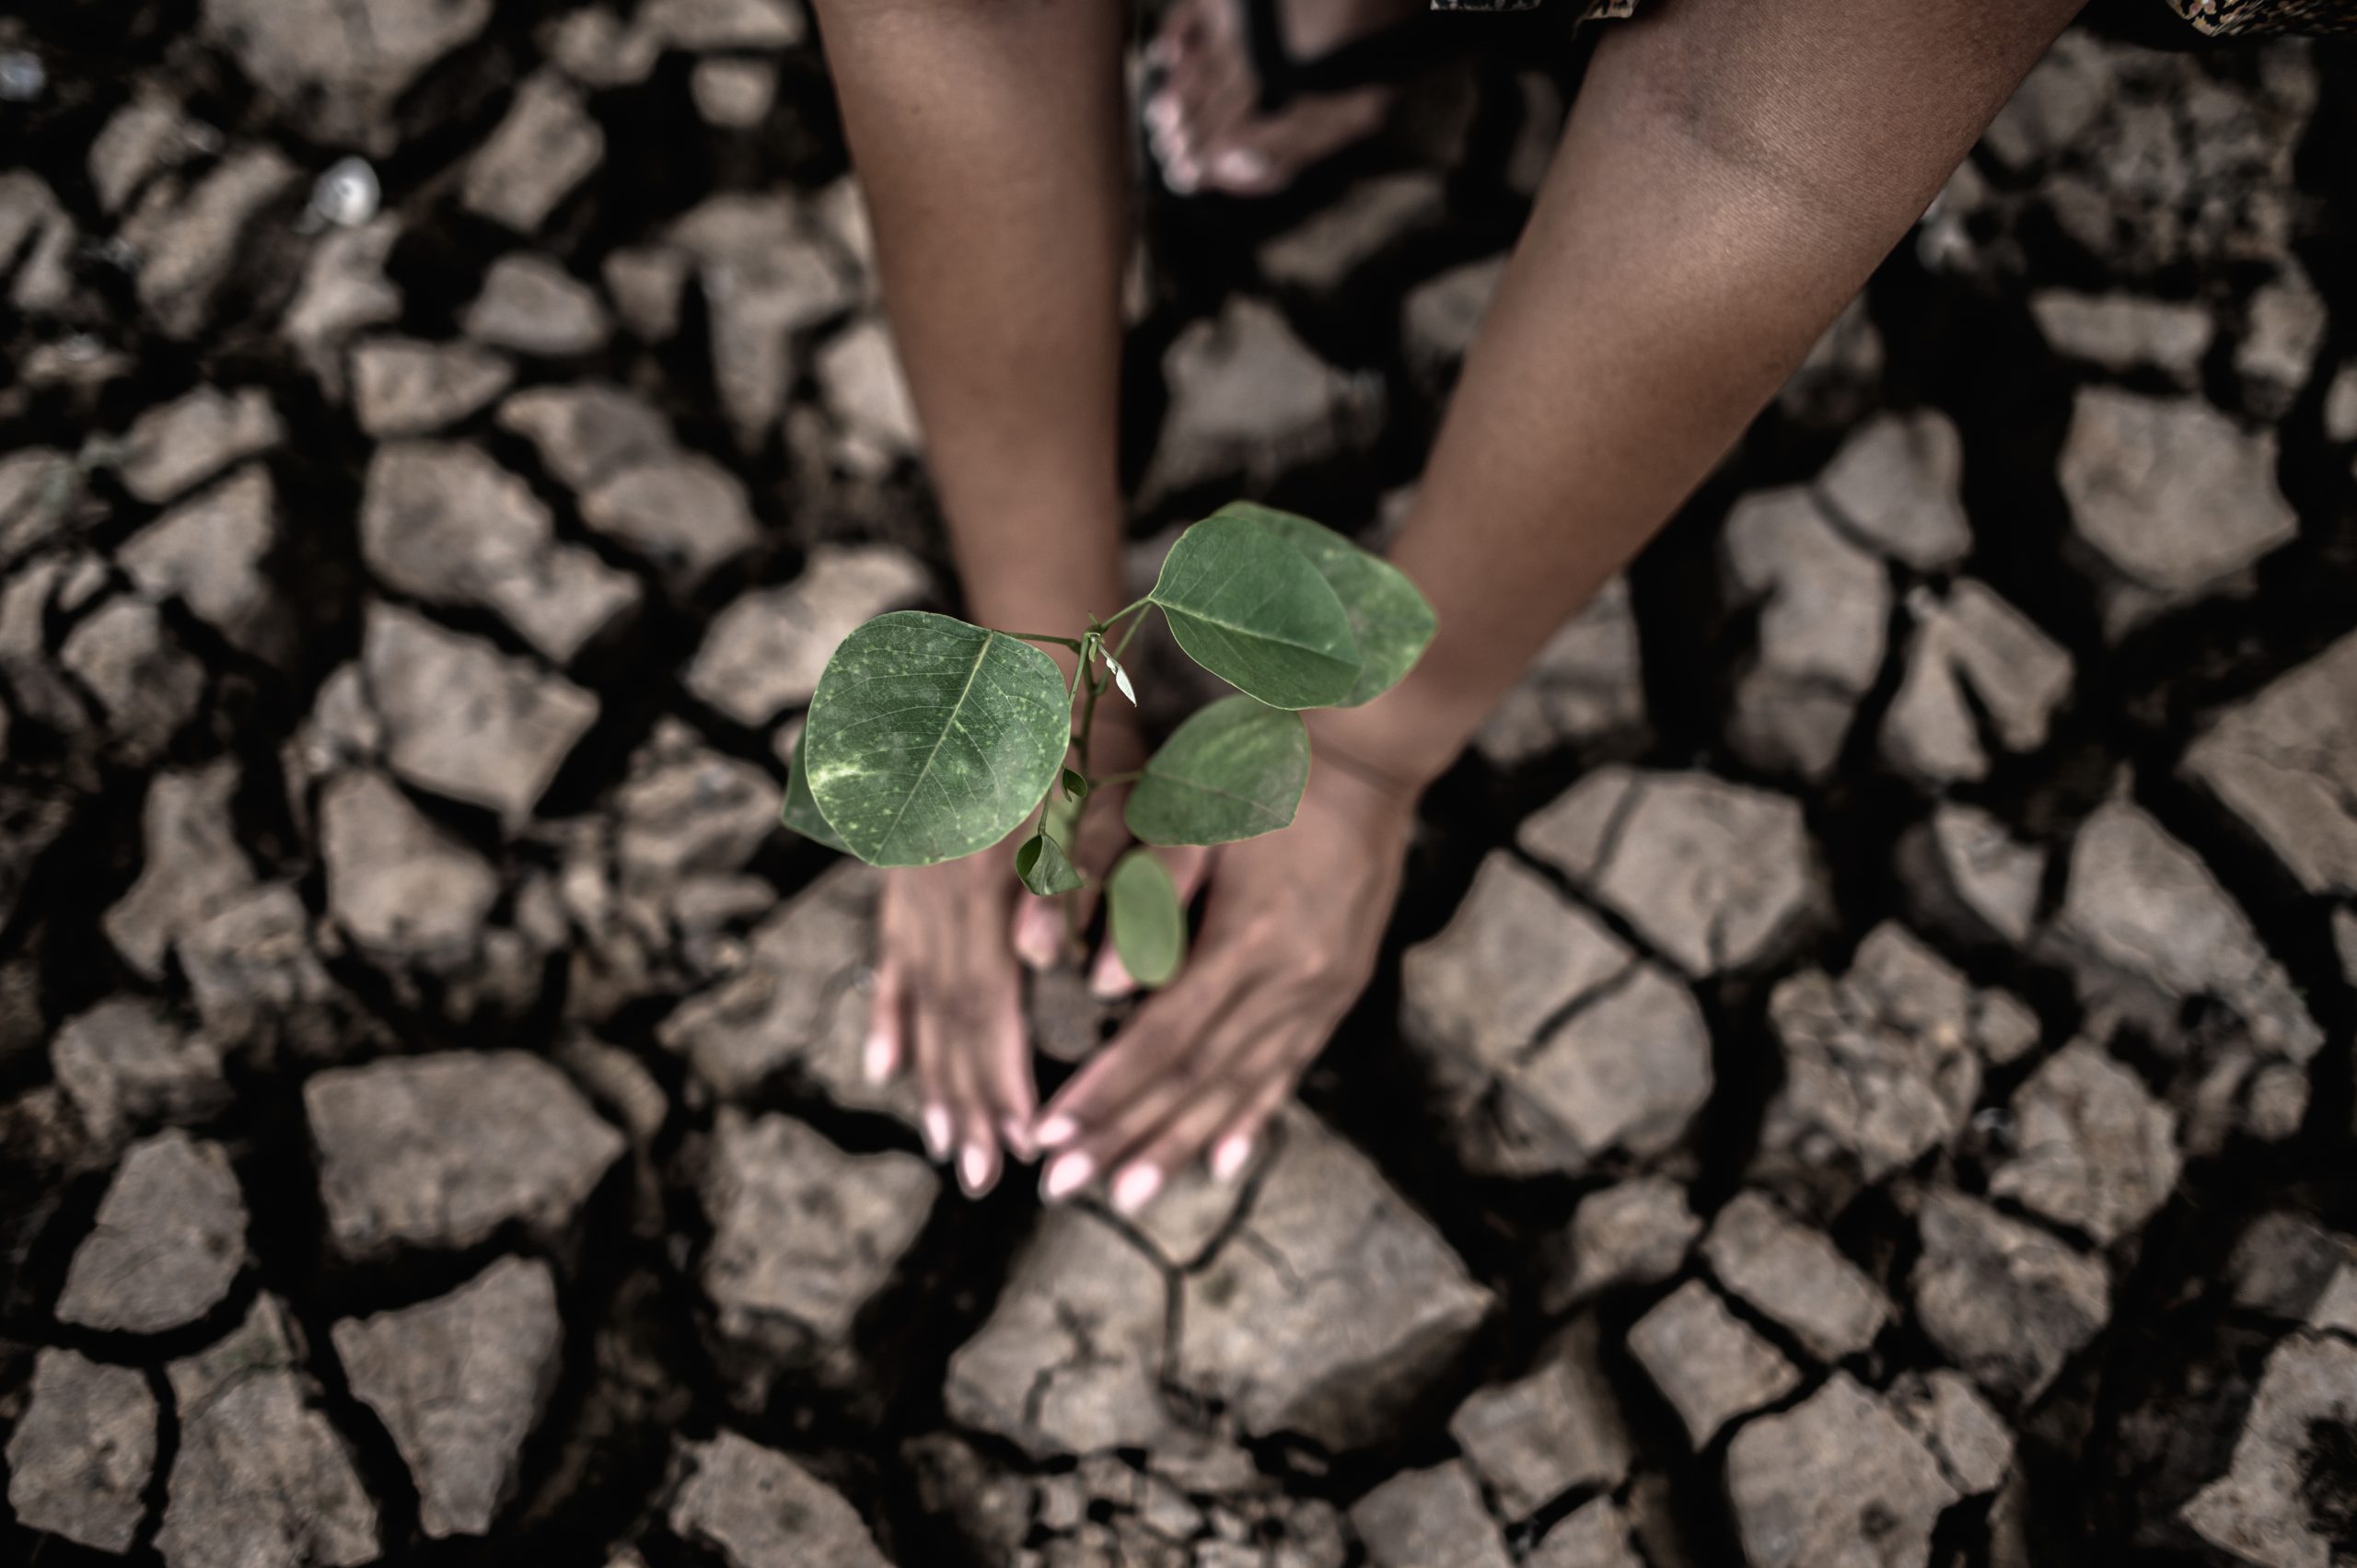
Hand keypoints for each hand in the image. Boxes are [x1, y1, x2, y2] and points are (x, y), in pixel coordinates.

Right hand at [863, 713, 1144, 1197]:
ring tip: (943, 1146)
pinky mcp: (907, 873)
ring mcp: (914, 881)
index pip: (991, 997)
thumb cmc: (1092, 738)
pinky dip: (890, 1014)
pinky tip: (885, 1067)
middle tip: (980, 1177)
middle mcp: (939, 885)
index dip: (1005, 1072)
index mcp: (990, 874)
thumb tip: (1042, 960)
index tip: (1024, 1139)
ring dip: (932, 1076)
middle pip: (950, 1013)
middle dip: (967, 1099)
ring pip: (920, 995)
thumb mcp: (1109, 800)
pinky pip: (891, 957)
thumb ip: (1080, 877)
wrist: (1030, 663)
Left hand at [1027, 736, 1418, 1211]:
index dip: (1103, 1094)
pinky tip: (1222, 1163)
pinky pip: (1290, 1070)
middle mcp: (1290, 982)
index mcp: (1248, 940)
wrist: (1366, 757)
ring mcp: (1322, 993)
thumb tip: (1100, 984)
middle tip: (1062, 1188)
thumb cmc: (1263, 773)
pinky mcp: (1339, 990)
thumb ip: (1148, 897)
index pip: (1160, 1040)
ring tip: (1127, 1197)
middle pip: (1194, 1080)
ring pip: (1240, 1089)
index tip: (1048, 1135)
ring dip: (1179, 1146)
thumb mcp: (1195, 819)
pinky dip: (1250, 1118)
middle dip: (1123, 1139)